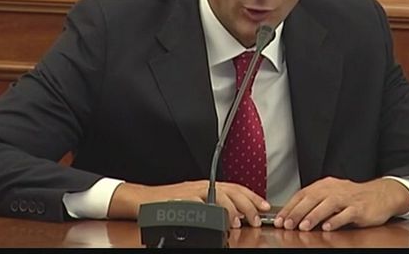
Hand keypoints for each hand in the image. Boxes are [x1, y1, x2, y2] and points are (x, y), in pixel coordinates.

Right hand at [108, 180, 270, 227]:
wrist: (143, 200)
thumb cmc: (167, 202)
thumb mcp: (194, 201)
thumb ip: (213, 205)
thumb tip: (235, 216)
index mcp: (206, 185)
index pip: (235, 187)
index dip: (252, 196)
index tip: (264, 206)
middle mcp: (201, 186)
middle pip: (230, 191)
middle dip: (247, 204)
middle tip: (255, 218)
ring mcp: (191, 193)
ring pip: (217, 195)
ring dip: (231, 209)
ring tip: (238, 222)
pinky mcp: (180, 201)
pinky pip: (198, 205)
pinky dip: (209, 212)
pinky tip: (216, 220)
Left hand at [274, 177, 408, 231]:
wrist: (382, 194)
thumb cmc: (354, 197)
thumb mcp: (332, 194)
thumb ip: (316, 202)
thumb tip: (294, 214)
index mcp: (325, 185)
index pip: (303, 194)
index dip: (290, 207)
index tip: (280, 219)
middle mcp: (334, 189)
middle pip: (312, 199)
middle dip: (297, 212)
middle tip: (287, 224)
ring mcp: (347, 198)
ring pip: (327, 205)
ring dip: (313, 216)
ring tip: (303, 226)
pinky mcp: (359, 208)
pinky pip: (346, 214)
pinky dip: (336, 220)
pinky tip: (327, 227)